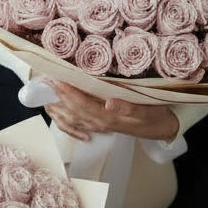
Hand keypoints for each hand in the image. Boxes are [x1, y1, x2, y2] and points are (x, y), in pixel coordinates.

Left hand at [44, 81, 178, 143]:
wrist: (162, 129)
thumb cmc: (156, 116)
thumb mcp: (147, 110)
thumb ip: (129, 107)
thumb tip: (109, 102)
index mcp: (109, 117)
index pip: (82, 104)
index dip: (68, 92)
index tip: (56, 78)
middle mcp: (101, 123)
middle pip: (72, 110)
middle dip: (58, 96)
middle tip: (45, 79)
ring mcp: (100, 126)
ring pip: (72, 118)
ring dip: (58, 105)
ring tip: (46, 91)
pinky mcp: (101, 125)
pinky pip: (78, 124)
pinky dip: (65, 118)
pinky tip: (58, 111)